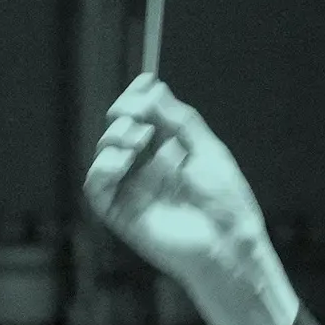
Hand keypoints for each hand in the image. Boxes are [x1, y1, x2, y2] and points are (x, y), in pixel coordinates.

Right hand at [86, 77, 260, 276]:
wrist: (228, 242)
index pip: (142, 118)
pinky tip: (124, 160)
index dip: (138, 98)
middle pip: (120, 130)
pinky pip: (96, 186)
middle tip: (140, 114)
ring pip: (105, 154)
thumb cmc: (225, 201)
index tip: (144, 82)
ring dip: (116, 138)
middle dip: (127, 115)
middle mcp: (148, 170)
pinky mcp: (122, 213)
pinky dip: (103, 167)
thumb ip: (179, 120)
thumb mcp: (205, 150)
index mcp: (168, 153)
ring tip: (140, 139)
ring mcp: (133, 190)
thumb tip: (152, 90)